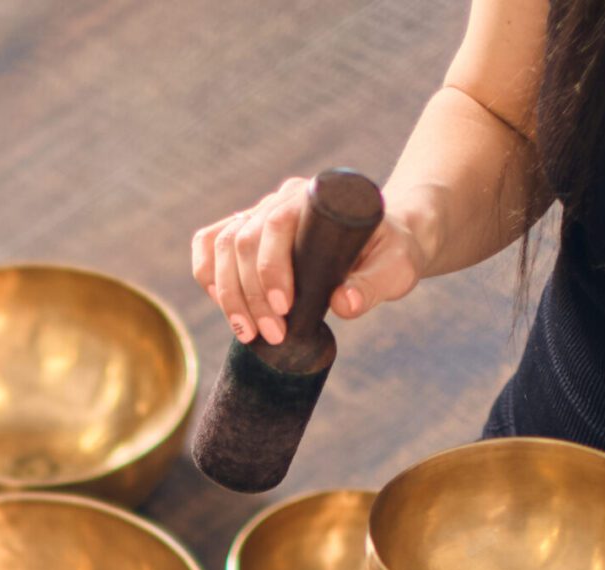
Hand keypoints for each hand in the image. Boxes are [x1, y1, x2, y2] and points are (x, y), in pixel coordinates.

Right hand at [191, 176, 421, 345]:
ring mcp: (260, 214)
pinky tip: (223, 306)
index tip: (284, 309)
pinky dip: (208, 275)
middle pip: (242, 240)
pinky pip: (210, 244)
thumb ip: (375, 284)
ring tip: (247, 334)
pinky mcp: (247, 232)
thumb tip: (344, 304)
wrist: (383, 242)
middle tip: (271, 335)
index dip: (270, 268)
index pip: (275, 224)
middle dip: (250, 294)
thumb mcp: (397, 267)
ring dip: (228, 295)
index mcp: (315, 198)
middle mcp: (282, 201)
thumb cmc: (391, 252)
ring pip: (222, 246)